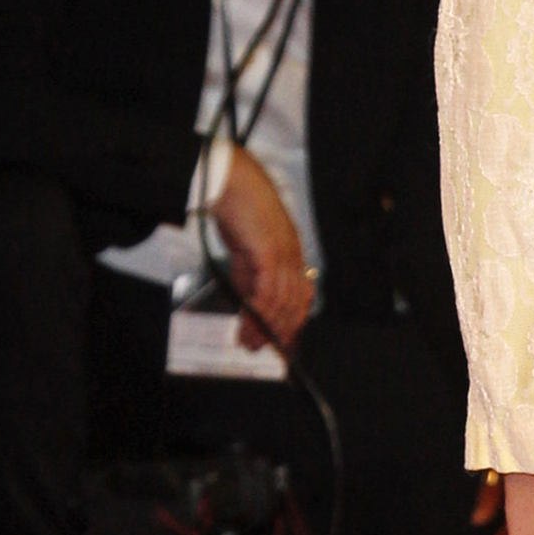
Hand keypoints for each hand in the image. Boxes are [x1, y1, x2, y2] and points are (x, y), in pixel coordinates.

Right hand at [207, 144, 313, 351]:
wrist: (232, 183)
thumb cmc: (240, 211)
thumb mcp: (247, 251)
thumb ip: (251, 279)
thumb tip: (249, 307)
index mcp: (293, 255)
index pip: (301, 297)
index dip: (293, 322)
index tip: (283, 343)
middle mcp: (294, 257)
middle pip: (295, 304)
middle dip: (280, 332)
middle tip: (265, 351)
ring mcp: (285, 255)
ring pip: (282, 302)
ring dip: (265, 327)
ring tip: (249, 342)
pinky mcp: (270, 253)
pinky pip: (268, 291)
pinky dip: (259, 312)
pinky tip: (250, 323)